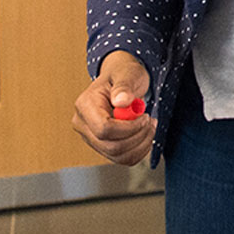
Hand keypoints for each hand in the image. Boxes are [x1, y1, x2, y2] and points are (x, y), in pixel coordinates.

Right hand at [72, 50, 153, 165]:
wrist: (122, 80)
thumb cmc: (124, 74)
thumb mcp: (128, 74)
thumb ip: (124, 86)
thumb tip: (121, 100)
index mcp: (85, 105)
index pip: (103, 129)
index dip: (129, 128)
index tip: (145, 116)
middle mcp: (83, 125)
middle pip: (110, 146)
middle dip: (137, 137)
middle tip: (150, 121)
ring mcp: (90, 137)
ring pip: (117, 156)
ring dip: (140, 145)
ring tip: (150, 127)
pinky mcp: (102, 145)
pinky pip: (121, 159)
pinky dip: (138, 152)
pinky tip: (146, 136)